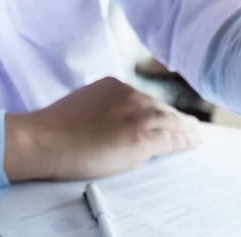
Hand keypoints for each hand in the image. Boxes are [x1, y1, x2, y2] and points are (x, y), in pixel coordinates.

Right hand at [4, 77, 199, 181]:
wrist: (43, 141)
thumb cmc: (53, 133)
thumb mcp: (84, 111)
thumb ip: (106, 115)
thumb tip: (118, 130)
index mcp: (115, 87)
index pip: (145, 102)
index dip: (160, 113)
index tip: (169, 118)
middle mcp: (130, 96)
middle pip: (163, 110)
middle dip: (178, 121)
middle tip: (191, 129)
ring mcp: (138, 116)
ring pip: (172, 124)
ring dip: (186, 132)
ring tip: (197, 139)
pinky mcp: (142, 137)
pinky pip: (173, 140)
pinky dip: (185, 143)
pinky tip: (193, 145)